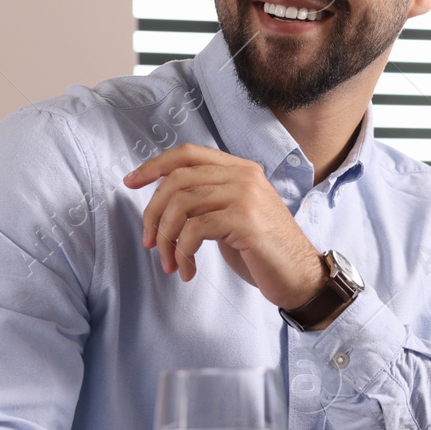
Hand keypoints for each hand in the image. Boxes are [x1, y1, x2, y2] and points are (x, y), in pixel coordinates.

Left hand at [124, 143, 325, 307]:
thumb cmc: (263, 251)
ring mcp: (246, 196)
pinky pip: (194, 230)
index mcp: (241, 169)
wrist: (301, 276)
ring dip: (165, 238)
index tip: (130, 183)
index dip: (154, 165)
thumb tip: (162, 202)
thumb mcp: (234, 215)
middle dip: (153, 214)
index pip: (188, 153)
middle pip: (177, 180)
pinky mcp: (245, 221)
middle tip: (149, 243)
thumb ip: (208, 199)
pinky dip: (182, 253)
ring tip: (170, 262)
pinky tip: (188, 270)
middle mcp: (244, 176)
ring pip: (181, 205)